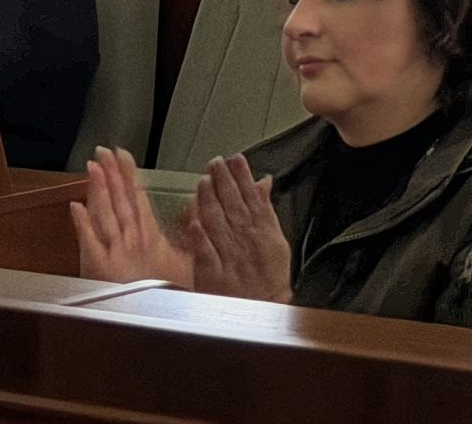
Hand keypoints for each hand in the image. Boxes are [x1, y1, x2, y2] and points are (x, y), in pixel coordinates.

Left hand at [70, 148, 194, 287]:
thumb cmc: (171, 298)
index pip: (138, 198)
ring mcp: (114, 251)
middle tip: (105, 151)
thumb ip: (190, 233)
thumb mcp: (189, 264)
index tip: (123, 155)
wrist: (157, 322)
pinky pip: (89, 239)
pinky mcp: (98, 266)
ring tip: (93, 166)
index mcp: (150, 237)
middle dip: (113, 174)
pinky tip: (75, 205)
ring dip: (98, 189)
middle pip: (120, 201)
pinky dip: (82, 222)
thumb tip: (199, 205)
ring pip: (105, 213)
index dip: (130, 176)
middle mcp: (132, 239)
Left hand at [185, 155, 291, 302]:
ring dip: (211, 201)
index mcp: (263, 230)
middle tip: (214, 162)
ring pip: (218, 223)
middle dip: (224, 181)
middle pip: (233, 205)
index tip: (235, 160)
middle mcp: (246, 240)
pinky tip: (194, 222)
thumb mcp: (277, 239)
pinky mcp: (215, 274)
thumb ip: (266, 209)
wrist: (265, 310)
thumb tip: (263, 183)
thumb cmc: (270, 276)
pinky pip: (207, 253)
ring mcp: (230, 256)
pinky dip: (201, 238)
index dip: (243, 177)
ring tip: (203, 181)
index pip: (252, 197)